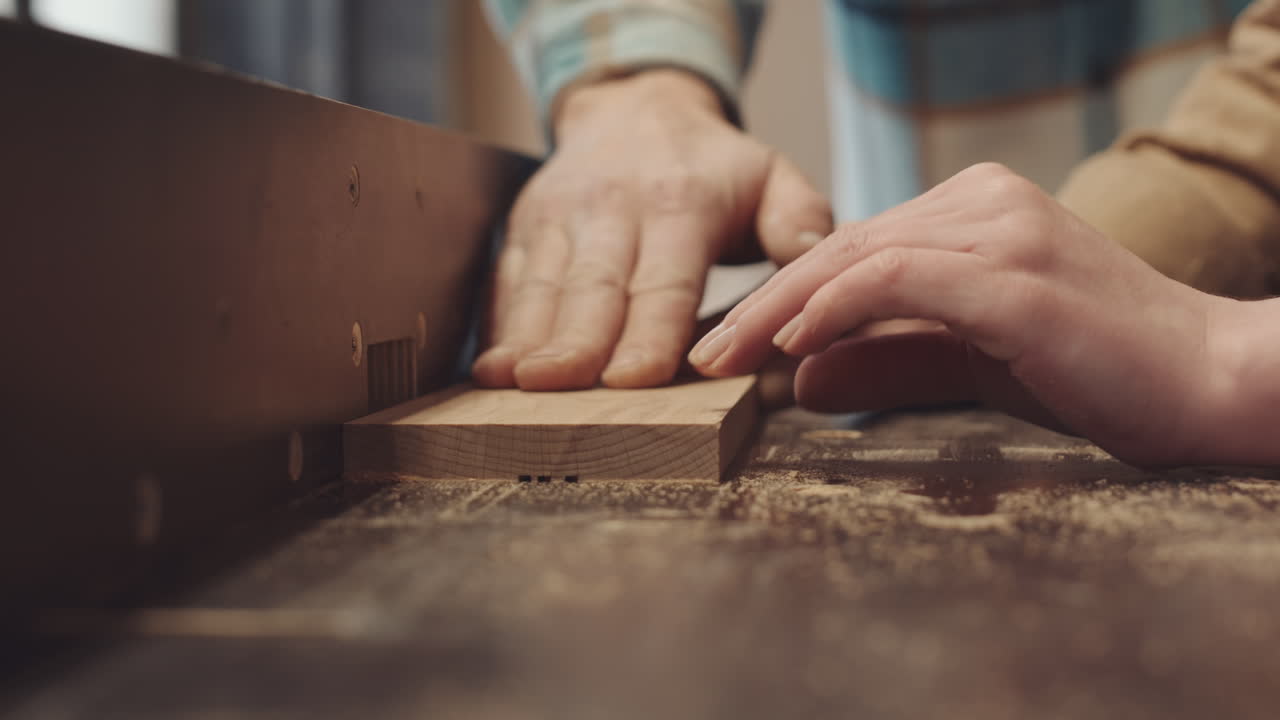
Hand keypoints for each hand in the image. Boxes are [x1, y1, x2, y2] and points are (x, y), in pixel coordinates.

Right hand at [472, 70, 831, 390]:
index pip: (665, 282)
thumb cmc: (711, 166)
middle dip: (575, 343)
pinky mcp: (524, 230)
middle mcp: (613, 210)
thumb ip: (799, 218)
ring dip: (528, 339)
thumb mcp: (771, 175)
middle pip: (593, 290)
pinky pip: (507, 281)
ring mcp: (560, 218)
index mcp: (681, 205)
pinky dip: (498, 324)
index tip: (634, 379)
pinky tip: (490, 367)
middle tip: (557, 390)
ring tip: (512, 385)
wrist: (635, 108)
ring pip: (542, 287)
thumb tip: (812, 257)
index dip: (649, 333)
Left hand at [688, 163, 1233, 465]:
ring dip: (780, 307)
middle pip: (841, 246)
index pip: (851, 247)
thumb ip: (886, 361)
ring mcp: (1001, 231)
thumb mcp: (965, 363)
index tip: (726, 343)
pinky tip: (790, 342)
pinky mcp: (1013, 275)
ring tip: (727, 355)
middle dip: (762, 302)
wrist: (1206, 382)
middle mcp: (983, 202)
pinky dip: (833, 307)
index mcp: (975, 209)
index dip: (779, 294)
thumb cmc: (1091, 370)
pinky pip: (897, 278)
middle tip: (704, 353)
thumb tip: (800, 376)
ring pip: (857, 256)